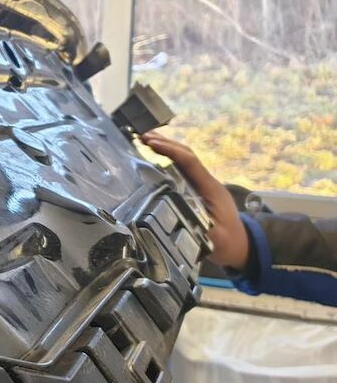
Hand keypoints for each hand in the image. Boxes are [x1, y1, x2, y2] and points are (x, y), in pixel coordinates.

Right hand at [141, 132, 249, 268]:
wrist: (240, 246)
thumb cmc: (227, 242)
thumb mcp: (214, 238)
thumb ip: (198, 227)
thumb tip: (174, 218)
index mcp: (210, 189)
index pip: (190, 163)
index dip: (171, 151)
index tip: (151, 144)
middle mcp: (207, 182)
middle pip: (187, 155)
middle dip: (166, 143)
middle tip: (142, 136)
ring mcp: (203, 185)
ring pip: (185, 160)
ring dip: (167, 148)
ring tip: (145, 140)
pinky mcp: (198, 190)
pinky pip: (183, 169)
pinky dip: (168, 159)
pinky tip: (155, 158)